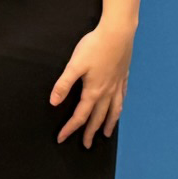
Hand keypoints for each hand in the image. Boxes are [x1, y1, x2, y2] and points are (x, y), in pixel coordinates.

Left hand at [51, 22, 132, 146]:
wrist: (118, 33)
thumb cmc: (94, 47)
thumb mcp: (74, 65)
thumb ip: (64, 84)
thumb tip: (53, 102)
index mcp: (93, 91)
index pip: (80, 116)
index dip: (70, 128)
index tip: (62, 139)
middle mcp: (107, 92)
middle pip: (98, 118)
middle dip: (90, 132)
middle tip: (87, 145)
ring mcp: (117, 85)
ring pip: (113, 111)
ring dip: (108, 124)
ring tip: (106, 134)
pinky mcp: (123, 77)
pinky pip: (121, 99)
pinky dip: (119, 108)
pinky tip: (119, 108)